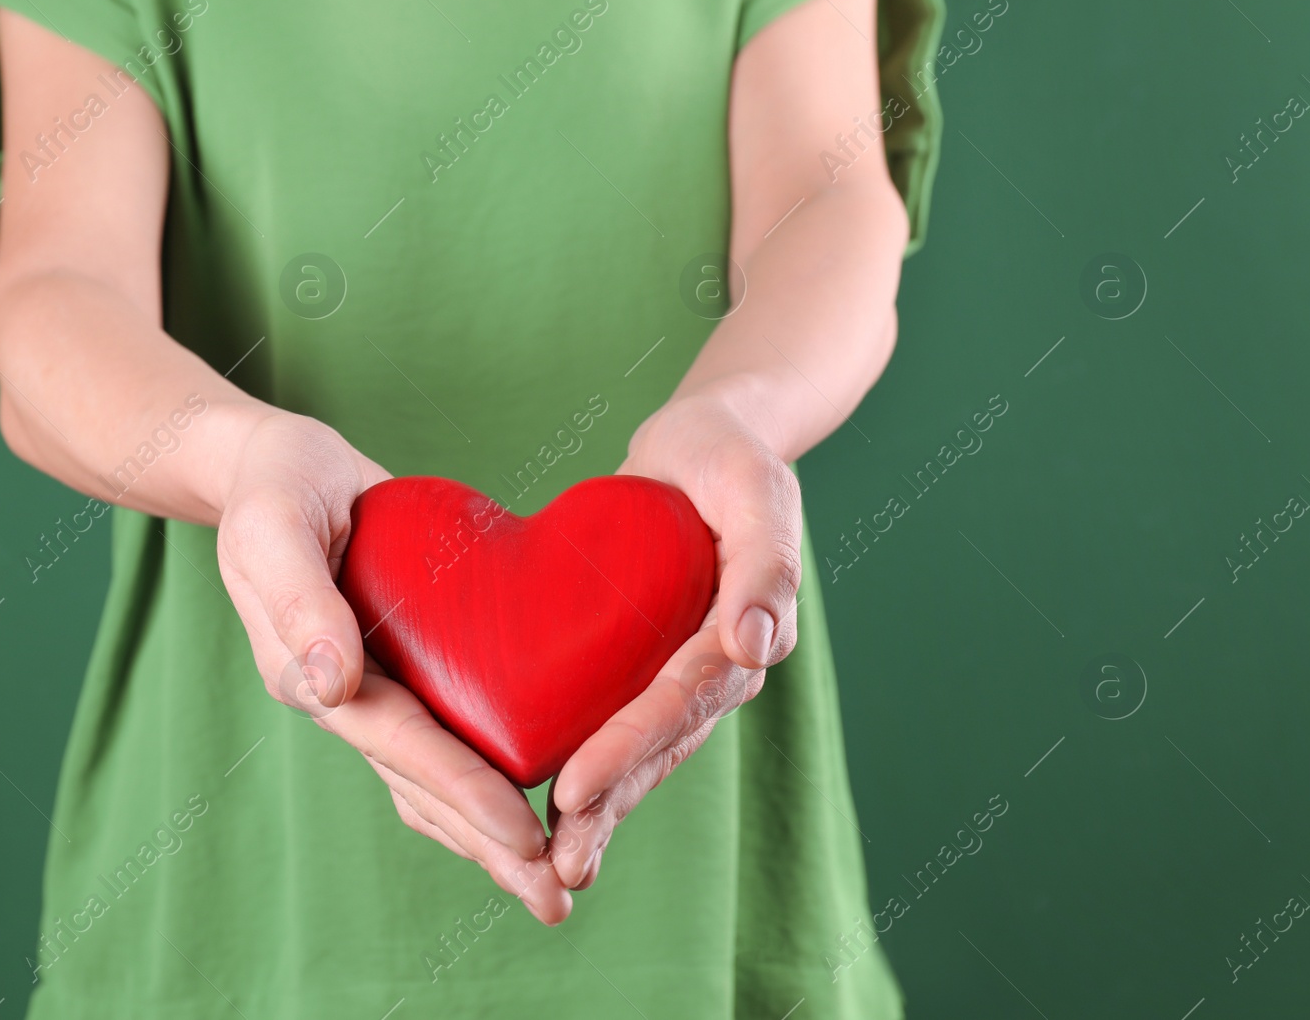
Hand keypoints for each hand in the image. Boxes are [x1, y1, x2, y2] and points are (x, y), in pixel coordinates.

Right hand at [215, 411, 571, 922]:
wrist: (277, 467)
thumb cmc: (275, 485)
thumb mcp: (273, 522)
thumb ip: (297, 599)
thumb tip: (331, 685)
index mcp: (310, 671)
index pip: (400, 743)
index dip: (463, 791)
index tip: (523, 836)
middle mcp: (345, 696)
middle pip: (423, 785)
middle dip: (487, 844)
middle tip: (556, 900)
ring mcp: (373, 690)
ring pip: (435, 779)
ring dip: (488, 834)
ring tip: (552, 882)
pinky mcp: (402, 672)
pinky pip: (445, 742)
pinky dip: (483, 783)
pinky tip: (531, 810)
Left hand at [546, 386, 802, 890]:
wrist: (704, 445)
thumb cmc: (729, 458)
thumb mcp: (756, 489)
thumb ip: (766, 565)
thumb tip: (753, 645)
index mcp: (745, 630)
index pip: (682, 699)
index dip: (629, 747)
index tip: (574, 788)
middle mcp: (717, 665)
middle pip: (661, 744)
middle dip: (611, 804)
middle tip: (561, 864)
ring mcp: (682, 670)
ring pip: (642, 749)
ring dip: (602, 808)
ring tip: (553, 865)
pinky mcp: (645, 662)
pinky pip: (617, 720)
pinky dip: (589, 765)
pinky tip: (543, 808)